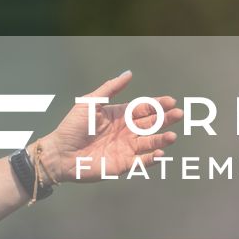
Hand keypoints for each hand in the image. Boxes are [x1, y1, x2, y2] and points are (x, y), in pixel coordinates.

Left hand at [37, 71, 176, 184]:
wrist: (59, 153)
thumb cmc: (72, 126)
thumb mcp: (90, 102)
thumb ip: (110, 88)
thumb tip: (129, 73)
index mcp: (119, 115)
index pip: (143, 109)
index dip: (157, 104)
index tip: (170, 101)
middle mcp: (125, 132)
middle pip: (151, 124)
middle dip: (165, 119)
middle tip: (178, 114)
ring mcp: (125, 148)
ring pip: (149, 143)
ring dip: (161, 140)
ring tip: (172, 136)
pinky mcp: (122, 165)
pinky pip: (141, 162)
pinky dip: (151, 159)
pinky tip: (159, 153)